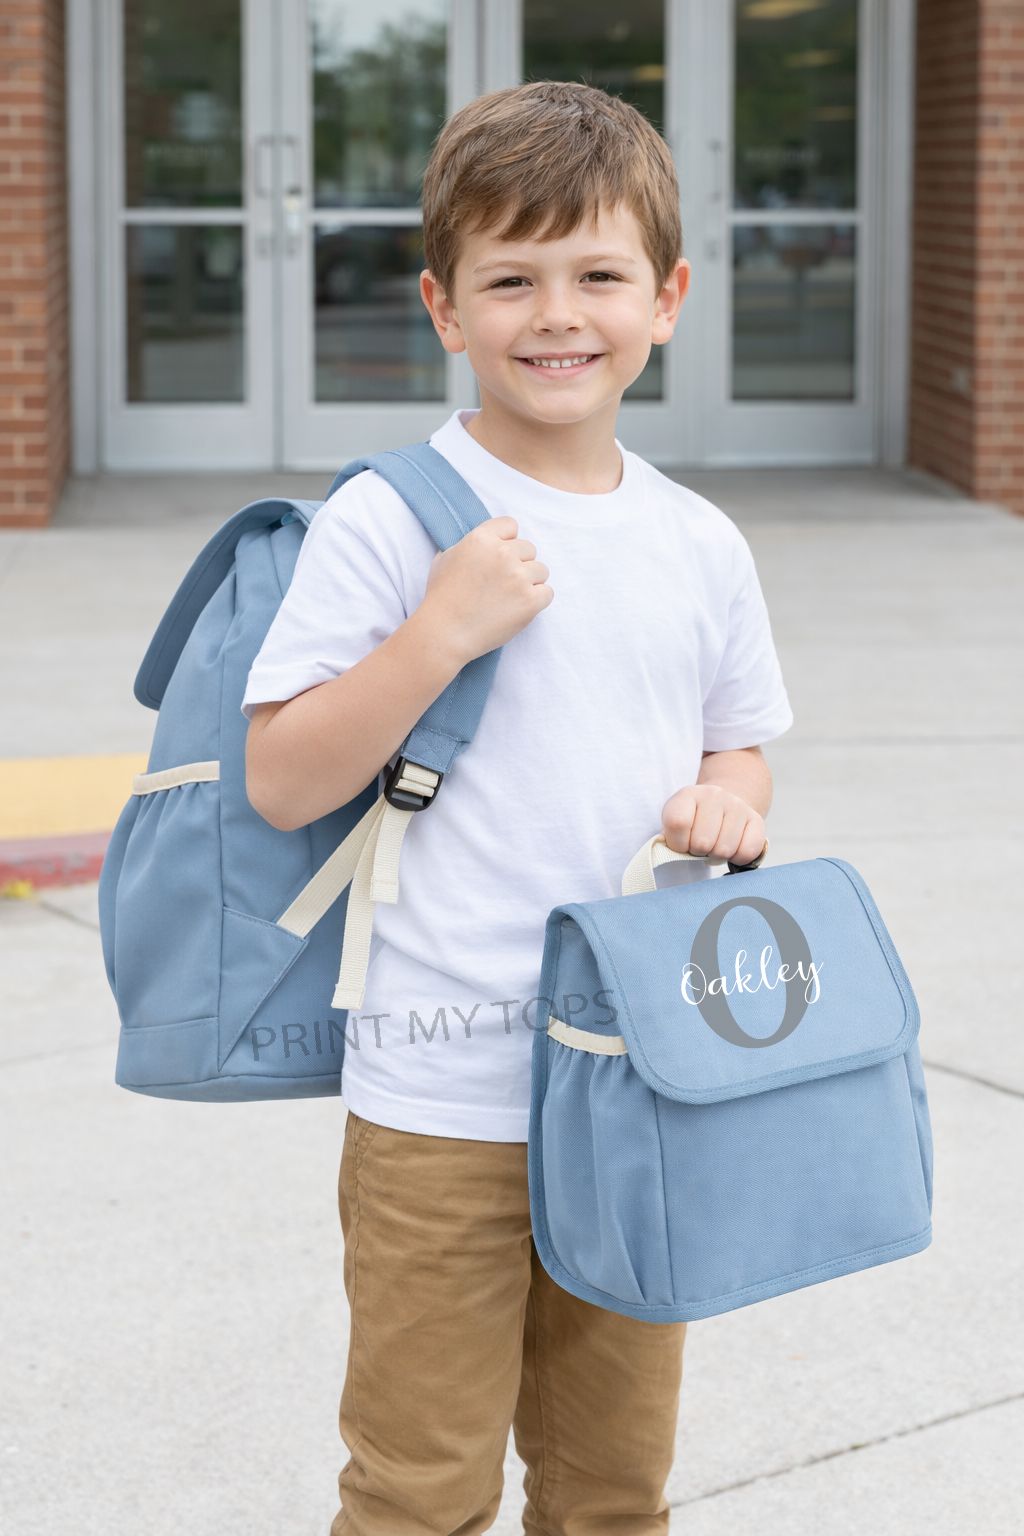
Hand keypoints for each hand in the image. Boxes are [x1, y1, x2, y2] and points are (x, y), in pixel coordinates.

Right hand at [419, 515, 553, 664]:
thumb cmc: (442, 599)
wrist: (445, 633)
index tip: (499, 559)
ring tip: (509, 598)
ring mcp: (518, 577)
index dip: (506, 541)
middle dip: (518, 564)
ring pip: (541, 570)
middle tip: (502, 584)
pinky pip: (547, 592)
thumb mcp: (446, 558)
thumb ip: (468, 545)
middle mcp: (502, 553)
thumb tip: (484, 541)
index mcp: (481, 539)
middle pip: (529, 549)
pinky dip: (537, 601)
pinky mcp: (530, 600)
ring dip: (529, 583)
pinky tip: (518, 608)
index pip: (510, 525)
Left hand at [661, 783, 766, 866]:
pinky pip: (747, 852)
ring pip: (724, 850)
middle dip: (699, 852)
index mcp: (687, 794)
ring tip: (715, 845)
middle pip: (702, 842)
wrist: (722, 804)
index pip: (678, 823)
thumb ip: (671, 839)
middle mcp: (713, 795)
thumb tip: (677, 855)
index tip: (681, 844)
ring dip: (717, 856)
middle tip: (700, 846)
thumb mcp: (675, 825)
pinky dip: (738, 858)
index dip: (678, 843)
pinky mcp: (756, 819)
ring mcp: (737, 805)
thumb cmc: (694, 823)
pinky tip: (733, 848)